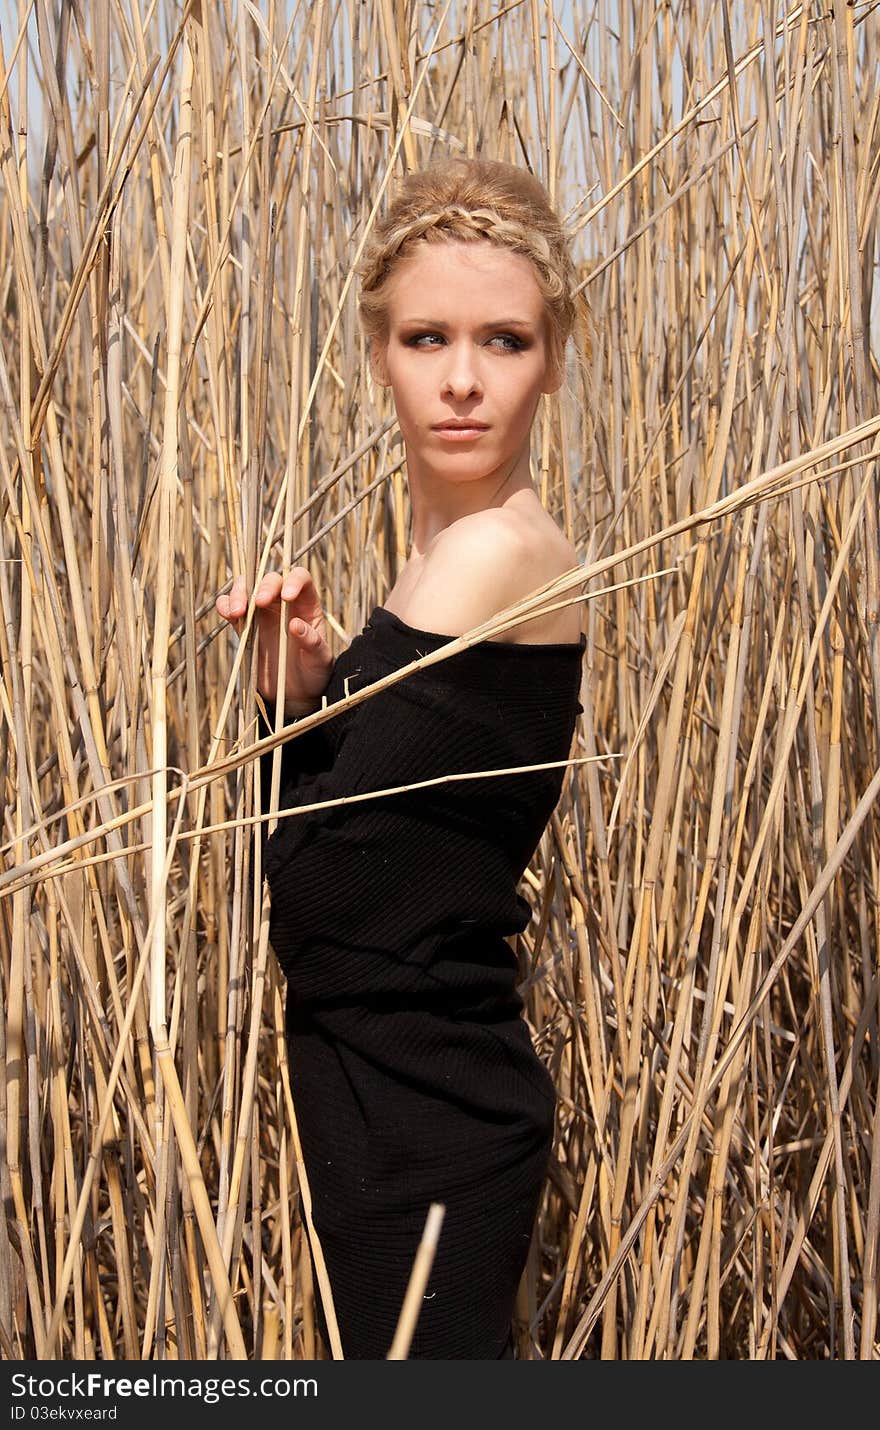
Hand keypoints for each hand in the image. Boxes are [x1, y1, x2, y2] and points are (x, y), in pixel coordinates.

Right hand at [215, 568, 333, 714]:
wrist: (295, 694)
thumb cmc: (314, 673)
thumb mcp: (321, 660)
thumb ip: (313, 642)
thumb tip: (295, 624)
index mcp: (307, 605)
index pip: (300, 577)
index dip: (293, 580)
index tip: (287, 596)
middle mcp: (283, 603)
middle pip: (270, 579)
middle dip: (262, 586)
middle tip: (258, 603)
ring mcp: (262, 613)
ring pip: (246, 587)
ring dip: (239, 593)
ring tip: (237, 612)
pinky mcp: (244, 627)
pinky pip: (230, 607)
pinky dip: (225, 605)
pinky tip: (227, 613)